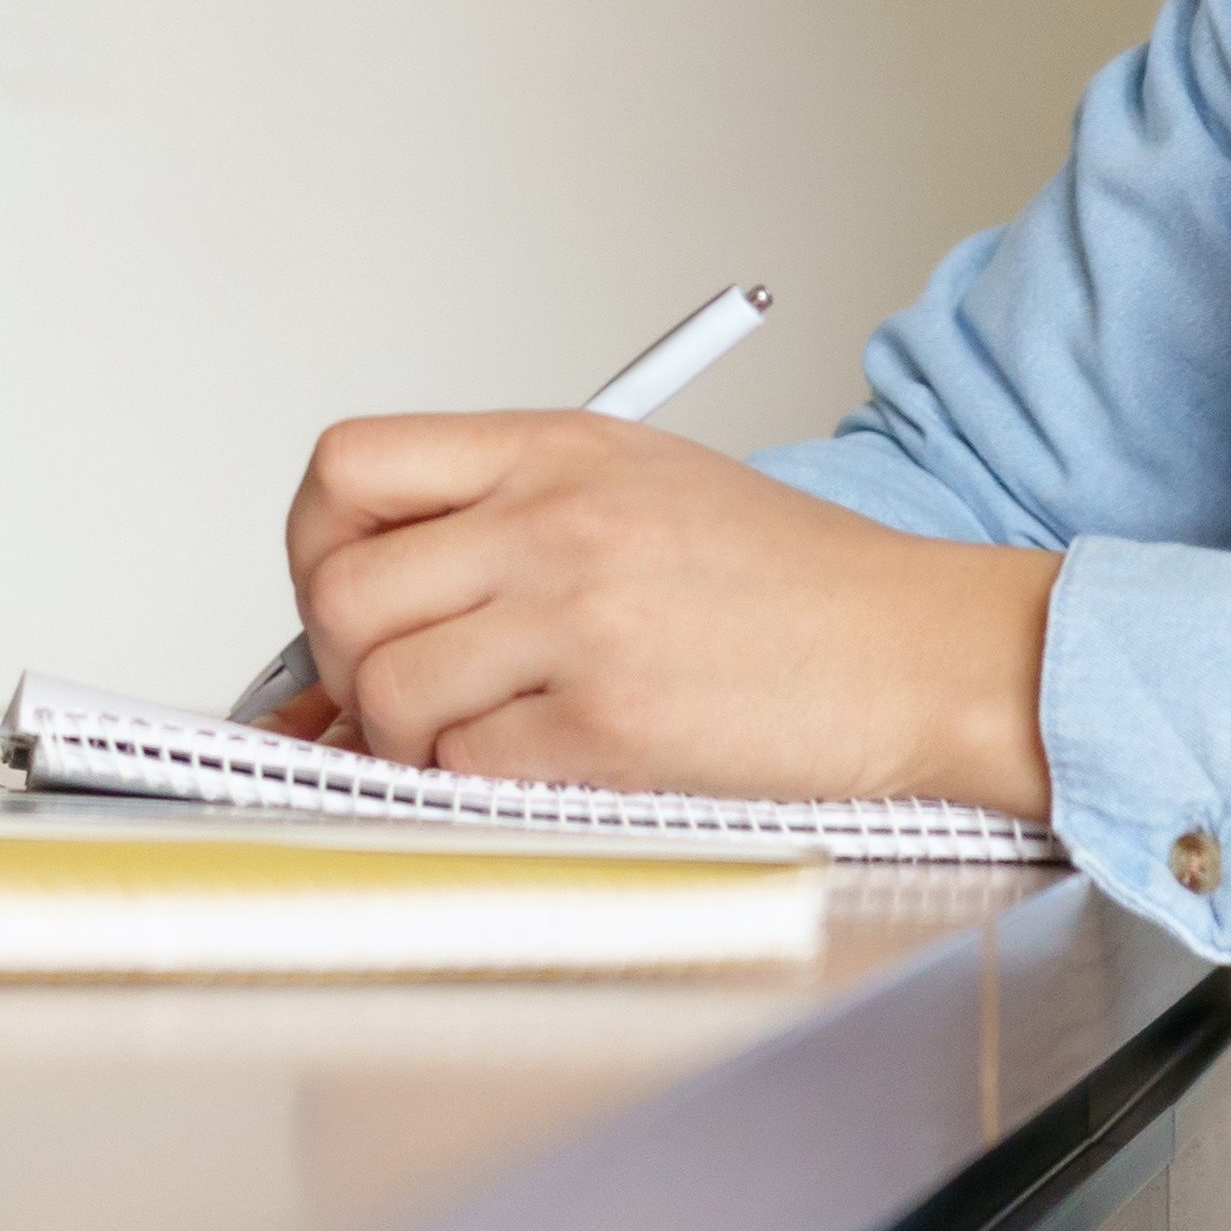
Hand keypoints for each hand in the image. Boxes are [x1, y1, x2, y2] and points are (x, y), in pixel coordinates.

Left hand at [288, 412, 1058, 818]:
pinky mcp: (612, 723)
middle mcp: (555, 520)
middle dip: (343, 663)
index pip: (348, 466)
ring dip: (406, 738)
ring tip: (470, 737)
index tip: (336, 590)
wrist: (917, 648)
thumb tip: (355, 615)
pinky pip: (466, 766)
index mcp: (554, 449)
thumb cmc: (791, 583)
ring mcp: (582, 620)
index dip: (313, 542)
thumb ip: (500, 522)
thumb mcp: (639, 489)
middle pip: (341, 591)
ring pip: (389, 691)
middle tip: (390, 690)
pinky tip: (534, 764)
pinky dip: (476, 782)